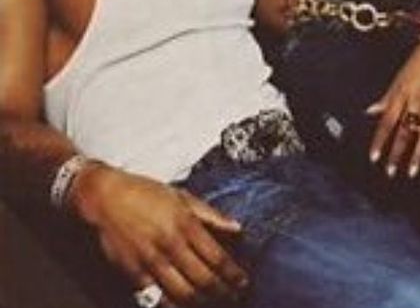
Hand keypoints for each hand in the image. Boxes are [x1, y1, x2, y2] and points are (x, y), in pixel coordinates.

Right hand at [71, 164, 247, 305]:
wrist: (105, 197)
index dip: (233, 274)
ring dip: (201, 302)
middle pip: (203, 279)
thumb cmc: (146, 194)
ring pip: (181, 293)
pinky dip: (171, 305)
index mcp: (185, 225)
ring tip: (212, 304)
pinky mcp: (132, 272)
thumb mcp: (183, 197)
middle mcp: (170, 245)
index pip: (217, 257)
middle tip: (234, 298)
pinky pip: (155, 296)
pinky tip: (182, 306)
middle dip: (222, 292)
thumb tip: (238, 228)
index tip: (243, 282)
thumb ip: (211, 215)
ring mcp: (150, 261)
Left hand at [366, 27, 419, 178]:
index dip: (379, 140)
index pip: (386, 121)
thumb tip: (370, 111)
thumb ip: (388, 97)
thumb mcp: (401, 76)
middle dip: (396, 153)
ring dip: (418, 153)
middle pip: (404, 131)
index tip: (373, 158)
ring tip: (412, 170)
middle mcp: (415, 98)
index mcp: (401, 92)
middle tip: (390, 172)